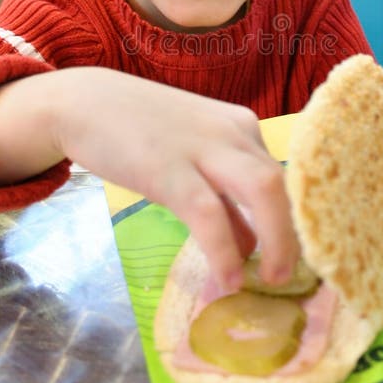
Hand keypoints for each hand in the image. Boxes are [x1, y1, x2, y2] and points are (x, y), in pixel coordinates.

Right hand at [55, 69, 298, 289]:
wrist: (85, 102)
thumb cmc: (141, 131)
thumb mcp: (193, 158)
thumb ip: (224, 197)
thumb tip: (250, 246)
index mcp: (242, 128)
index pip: (284, 175)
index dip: (296, 219)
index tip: (298, 254)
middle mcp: (233, 132)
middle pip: (283, 183)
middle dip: (295, 234)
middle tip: (288, 274)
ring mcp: (203, 147)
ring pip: (262, 190)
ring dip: (276, 241)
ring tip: (271, 280)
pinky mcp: (169, 169)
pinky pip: (210, 214)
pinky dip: (225, 250)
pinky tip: (227, 279)